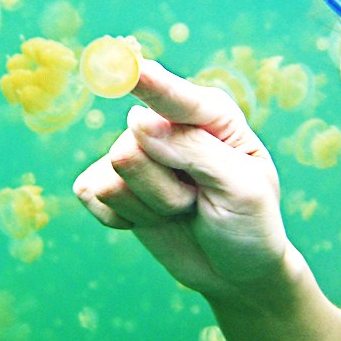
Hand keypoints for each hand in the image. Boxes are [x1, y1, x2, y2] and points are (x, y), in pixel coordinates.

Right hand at [73, 60, 288, 299]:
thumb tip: (137, 120)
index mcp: (211, 115)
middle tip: (198, 201)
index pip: (174, 95)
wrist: (233, 272)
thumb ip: (195, 150)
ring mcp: (136, 151)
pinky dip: (123, 219)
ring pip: (114, 176)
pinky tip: (153, 220)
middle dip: (165, 190)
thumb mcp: (241, 188)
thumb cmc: (249, 224)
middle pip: (133, 147)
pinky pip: (91, 193)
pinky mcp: (110, 181)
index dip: (148, 82)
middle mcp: (166, 124)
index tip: (130, 68)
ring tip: (183, 210)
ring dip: (151, 207)